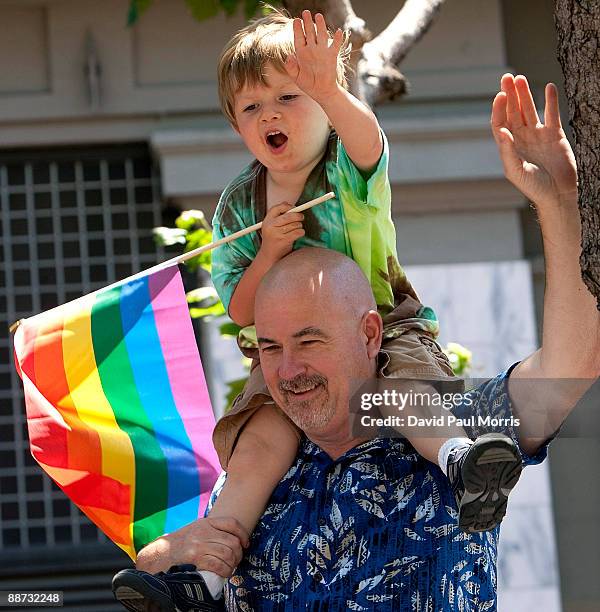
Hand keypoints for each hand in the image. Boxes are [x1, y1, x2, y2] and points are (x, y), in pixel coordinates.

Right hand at [136, 517, 249, 576]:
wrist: (158, 555)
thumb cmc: (179, 544)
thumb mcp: (194, 530)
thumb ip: (210, 531)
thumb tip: (231, 539)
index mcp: (205, 523)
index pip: (231, 523)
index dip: (242, 534)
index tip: (245, 543)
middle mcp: (203, 531)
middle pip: (232, 541)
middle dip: (239, 553)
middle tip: (237, 560)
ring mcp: (199, 544)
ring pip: (228, 554)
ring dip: (233, 564)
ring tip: (230, 568)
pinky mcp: (196, 558)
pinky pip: (218, 565)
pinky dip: (225, 570)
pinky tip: (225, 573)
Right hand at [259, 202, 303, 262]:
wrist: (269, 256)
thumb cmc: (273, 239)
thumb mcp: (271, 226)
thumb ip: (279, 216)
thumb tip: (290, 204)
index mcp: (267, 221)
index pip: (277, 208)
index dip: (287, 206)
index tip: (294, 208)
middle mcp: (270, 227)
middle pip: (289, 216)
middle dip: (298, 215)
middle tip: (301, 217)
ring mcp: (277, 234)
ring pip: (295, 224)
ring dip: (299, 226)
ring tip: (296, 229)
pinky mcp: (284, 241)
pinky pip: (298, 232)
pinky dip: (301, 232)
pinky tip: (298, 234)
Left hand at [284, 11, 343, 103]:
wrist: (321, 92)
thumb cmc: (308, 85)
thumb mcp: (296, 77)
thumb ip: (291, 67)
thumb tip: (288, 56)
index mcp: (302, 53)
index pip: (299, 38)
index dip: (297, 29)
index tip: (296, 21)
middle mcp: (312, 50)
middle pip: (310, 32)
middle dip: (308, 22)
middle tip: (306, 12)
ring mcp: (322, 52)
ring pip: (321, 35)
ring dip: (321, 26)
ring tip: (318, 16)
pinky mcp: (332, 56)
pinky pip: (335, 45)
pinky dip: (337, 39)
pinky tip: (338, 32)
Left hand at [491, 73, 576, 208]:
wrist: (557, 193)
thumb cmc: (534, 187)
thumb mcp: (516, 171)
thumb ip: (508, 151)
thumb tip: (501, 131)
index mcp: (509, 146)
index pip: (500, 122)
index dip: (498, 109)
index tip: (500, 95)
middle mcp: (521, 138)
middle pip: (512, 112)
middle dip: (509, 95)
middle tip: (507, 77)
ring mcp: (537, 135)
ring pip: (529, 109)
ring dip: (524, 95)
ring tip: (520, 78)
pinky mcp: (554, 134)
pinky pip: (551, 113)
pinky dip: (550, 101)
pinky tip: (548, 87)